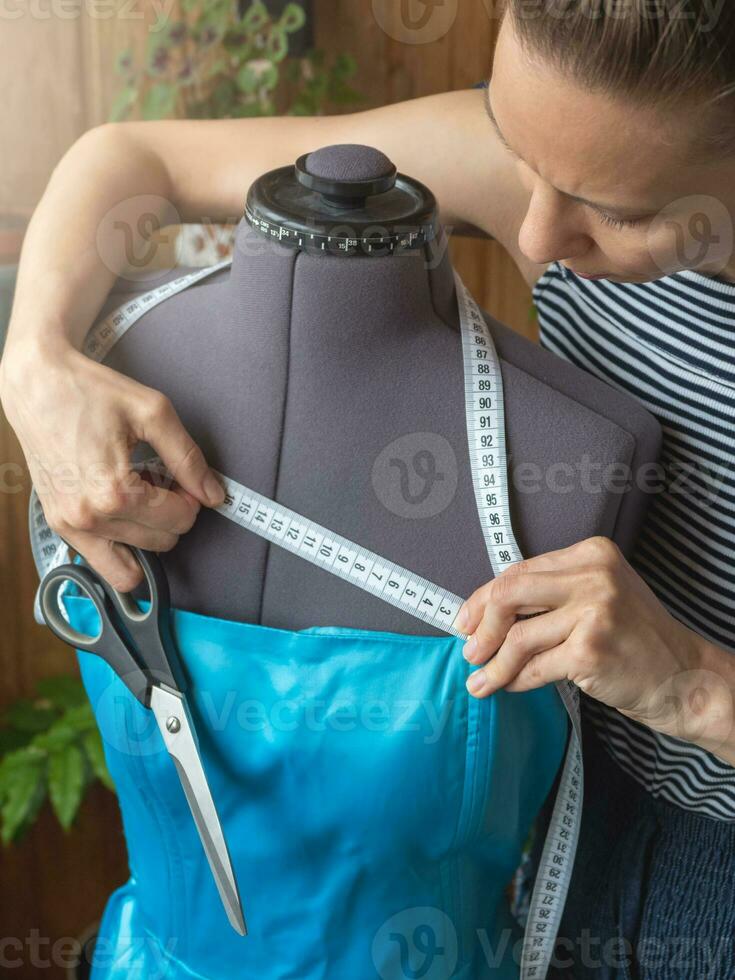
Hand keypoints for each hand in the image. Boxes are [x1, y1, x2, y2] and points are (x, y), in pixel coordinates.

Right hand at [1, 339, 224, 591]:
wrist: (37, 385)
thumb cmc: (89, 391)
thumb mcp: (152, 413)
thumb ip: (188, 458)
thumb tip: (214, 494)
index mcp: (114, 491)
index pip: (179, 520)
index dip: (191, 499)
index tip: (181, 479)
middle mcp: (89, 517)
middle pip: (161, 542)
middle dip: (170, 515)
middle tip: (159, 481)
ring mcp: (70, 526)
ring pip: (134, 562)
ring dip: (147, 531)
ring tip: (138, 495)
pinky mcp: (58, 525)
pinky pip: (102, 563)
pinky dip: (123, 544)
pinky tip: (120, 506)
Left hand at [455, 536, 734, 753]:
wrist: (686, 677)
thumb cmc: (634, 640)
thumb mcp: (598, 599)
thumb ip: (549, 596)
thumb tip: (484, 613)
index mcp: (591, 553)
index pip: (520, 571)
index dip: (484, 598)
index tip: (465, 620)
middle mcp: (594, 575)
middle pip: (511, 593)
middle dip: (480, 625)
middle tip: (468, 650)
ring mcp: (594, 611)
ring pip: (518, 635)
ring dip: (493, 662)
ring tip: (480, 680)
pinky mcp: (591, 649)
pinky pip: (534, 666)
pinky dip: (514, 680)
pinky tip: (507, 687)